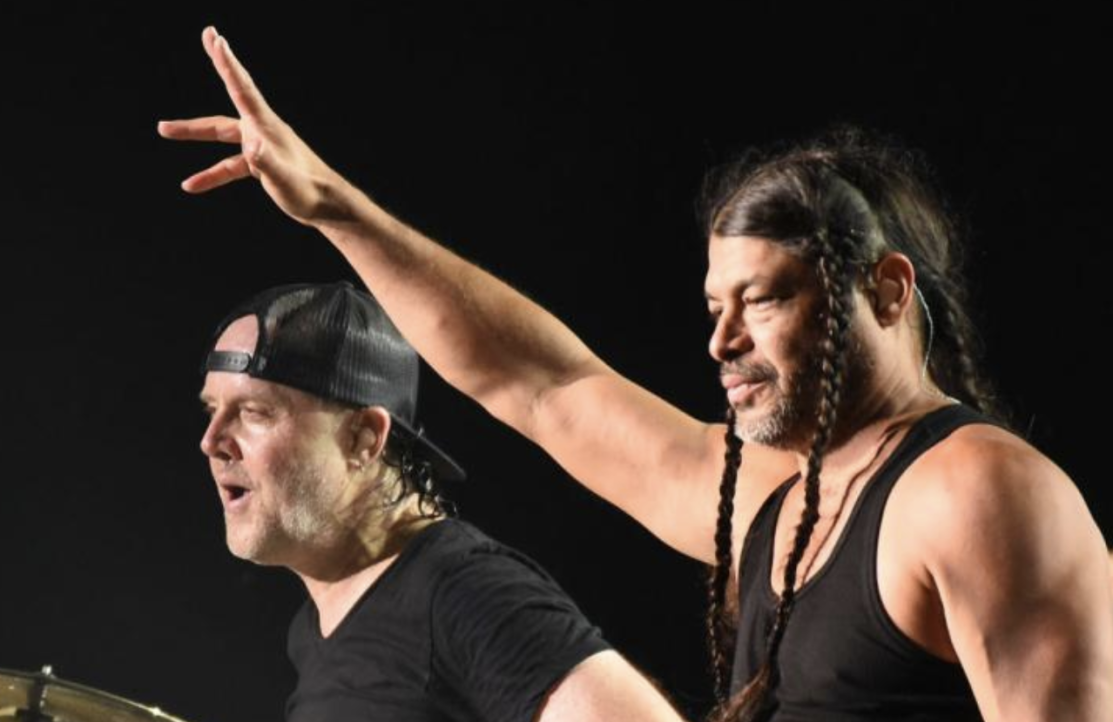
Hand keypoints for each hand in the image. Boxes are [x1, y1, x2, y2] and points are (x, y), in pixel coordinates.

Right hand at [158, 26, 347, 224]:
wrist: (325, 207)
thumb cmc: (308, 191)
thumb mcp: (284, 180)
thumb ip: (267, 164)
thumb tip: (252, 150)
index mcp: (266, 127)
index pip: (242, 89)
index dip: (227, 64)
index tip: (216, 37)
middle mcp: (262, 130)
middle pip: (234, 93)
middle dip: (219, 65)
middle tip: (206, 35)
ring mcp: (260, 145)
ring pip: (222, 134)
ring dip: (194, 132)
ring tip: (164, 129)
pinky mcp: (261, 164)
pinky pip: (228, 165)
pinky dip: (211, 174)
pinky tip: (191, 185)